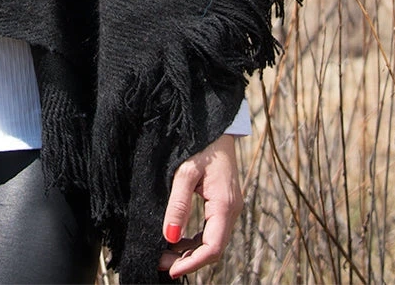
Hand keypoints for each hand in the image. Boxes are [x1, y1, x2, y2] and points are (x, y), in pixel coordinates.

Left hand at [158, 133, 242, 278]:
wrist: (216, 124)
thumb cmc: (201, 144)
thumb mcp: (185, 172)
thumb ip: (178, 204)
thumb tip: (170, 236)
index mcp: (225, 205)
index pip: (213, 248)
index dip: (193, 263)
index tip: (171, 270)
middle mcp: (232, 210)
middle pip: (213, 248)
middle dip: (189, 260)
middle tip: (162, 263)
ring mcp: (230, 207)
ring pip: (213, 240)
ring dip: (191, 251)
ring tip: (166, 253)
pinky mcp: (224, 203)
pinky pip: (212, 229)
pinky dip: (195, 239)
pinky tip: (178, 237)